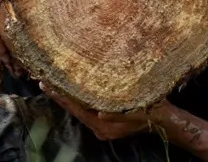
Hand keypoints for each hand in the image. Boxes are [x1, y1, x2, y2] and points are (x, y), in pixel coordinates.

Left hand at [40, 82, 167, 140]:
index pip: (77, 109)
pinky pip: (86, 109)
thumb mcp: (136, 112)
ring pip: (78, 109)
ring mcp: (102, 125)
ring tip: (53, 83)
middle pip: (74, 109)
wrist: (164, 120)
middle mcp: (99, 127)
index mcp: (104, 126)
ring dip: (67, 96)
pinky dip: (77, 98)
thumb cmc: (151, 112)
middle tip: (43, 80)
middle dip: (60, 95)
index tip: (47, 85)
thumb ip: (117, 115)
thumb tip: (99, 114)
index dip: (62, 96)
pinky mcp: (106, 120)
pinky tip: (71, 89)